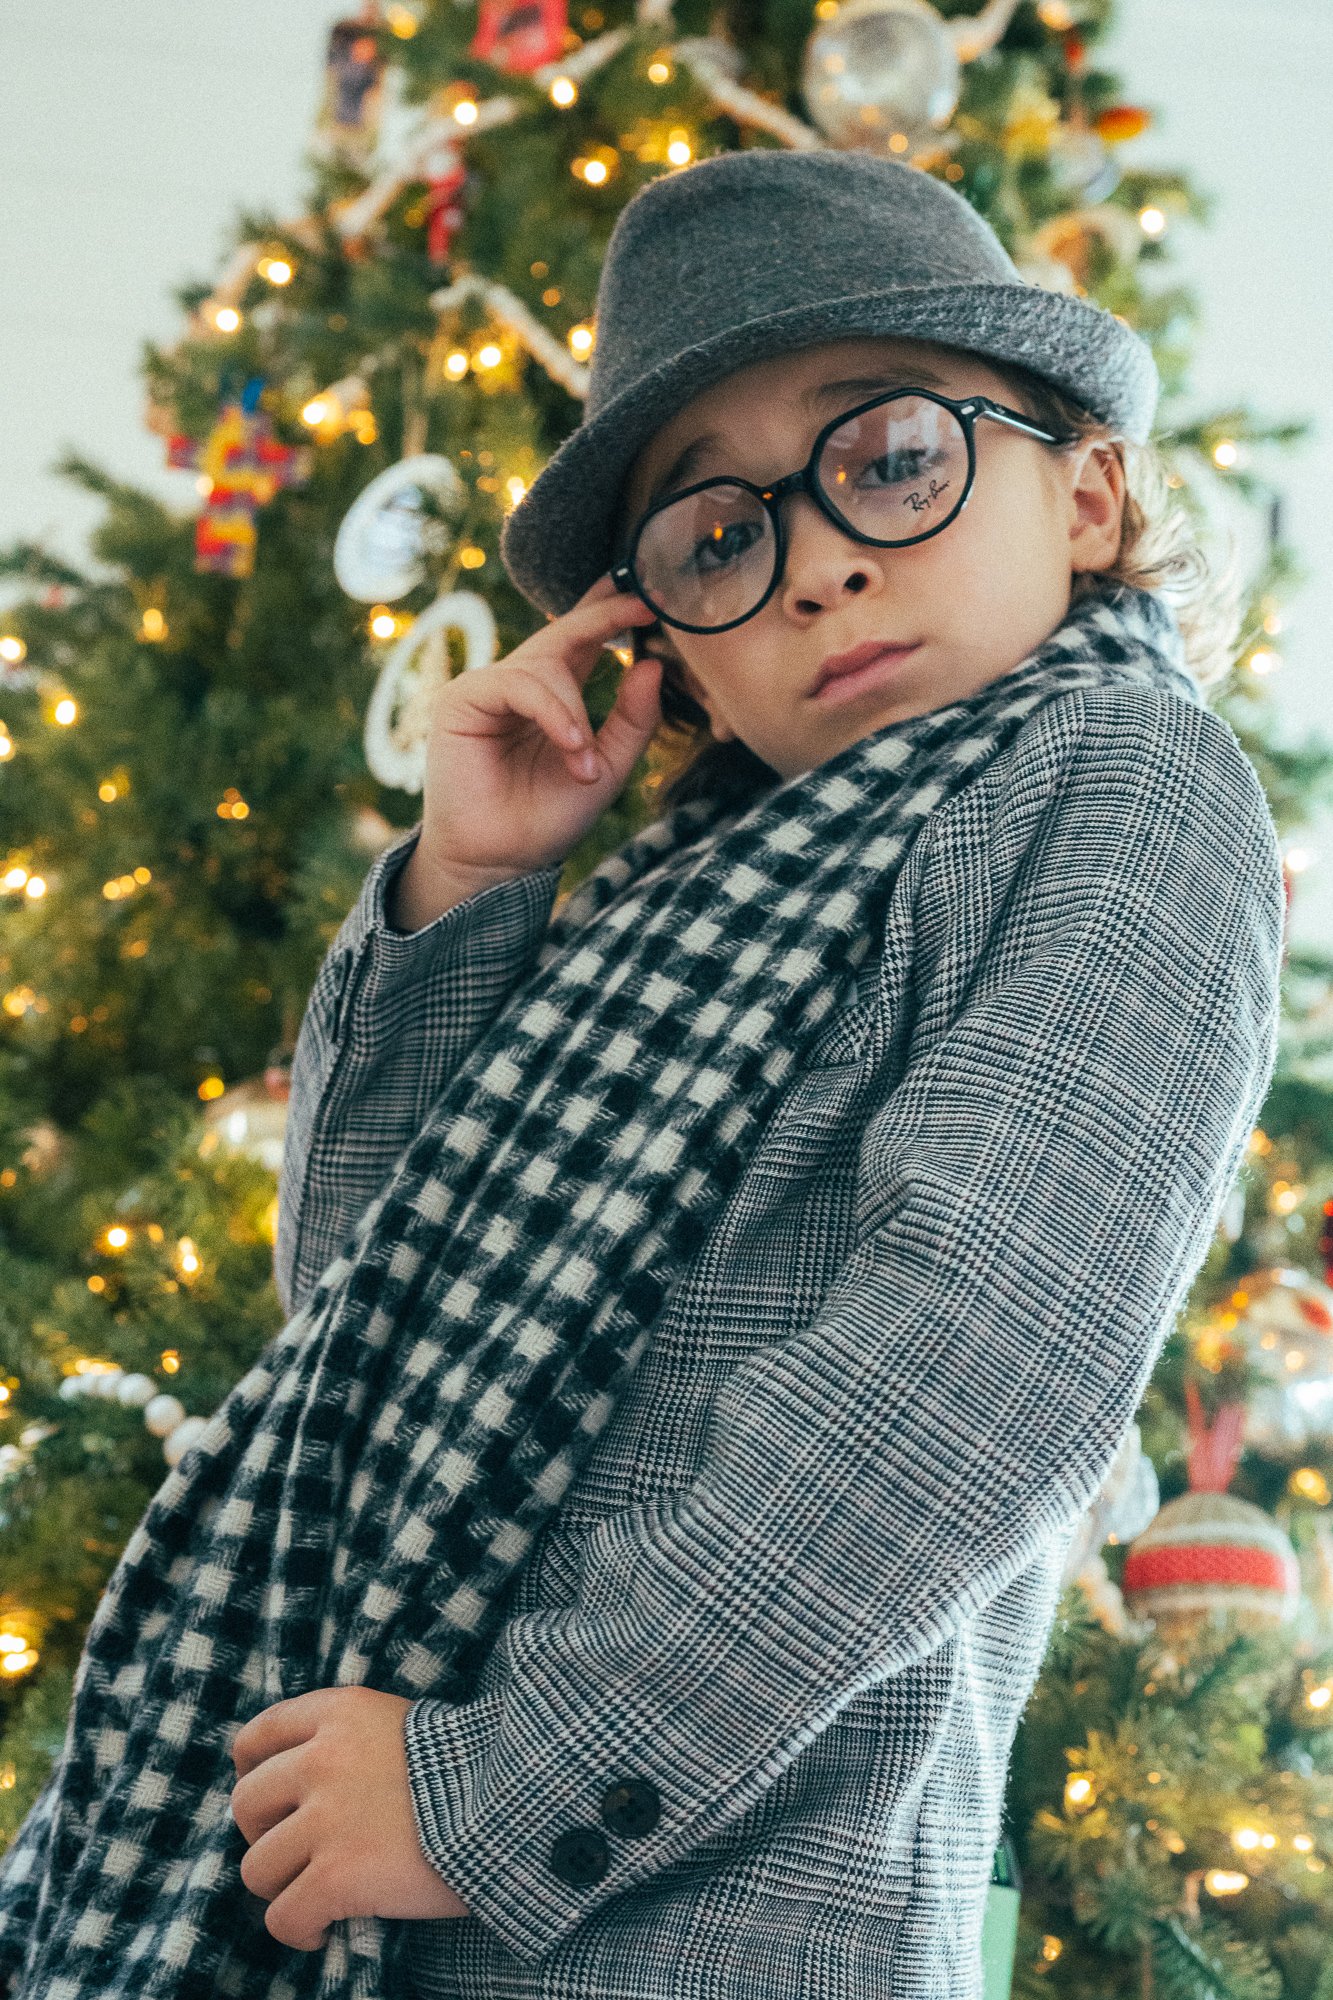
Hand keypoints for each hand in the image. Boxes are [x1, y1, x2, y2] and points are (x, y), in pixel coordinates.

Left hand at [230, 1686, 470, 1951]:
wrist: (515, 1800)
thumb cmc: (467, 1768)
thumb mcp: (399, 1724)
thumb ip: (346, 1739)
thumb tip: (296, 1783)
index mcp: (339, 1712)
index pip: (255, 1737)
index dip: (251, 1774)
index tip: (271, 1802)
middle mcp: (322, 1758)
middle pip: (246, 1805)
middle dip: (266, 1835)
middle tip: (301, 1854)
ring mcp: (327, 1818)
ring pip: (256, 1868)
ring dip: (283, 1887)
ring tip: (318, 1893)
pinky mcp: (336, 1875)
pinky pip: (282, 1918)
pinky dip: (300, 1930)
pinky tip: (325, 1929)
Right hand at [414, 569, 662, 883]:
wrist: (501, 861)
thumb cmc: (548, 817)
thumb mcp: (607, 766)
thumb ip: (633, 719)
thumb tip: (653, 663)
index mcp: (555, 694)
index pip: (584, 638)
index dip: (615, 613)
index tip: (656, 596)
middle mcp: (521, 683)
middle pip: (565, 630)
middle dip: (605, 615)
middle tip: (644, 603)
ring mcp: (489, 687)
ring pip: (546, 666)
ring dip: (575, 714)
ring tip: (584, 764)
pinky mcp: (462, 699)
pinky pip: (518, 684)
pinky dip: (551, 713)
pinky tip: (570, 746)